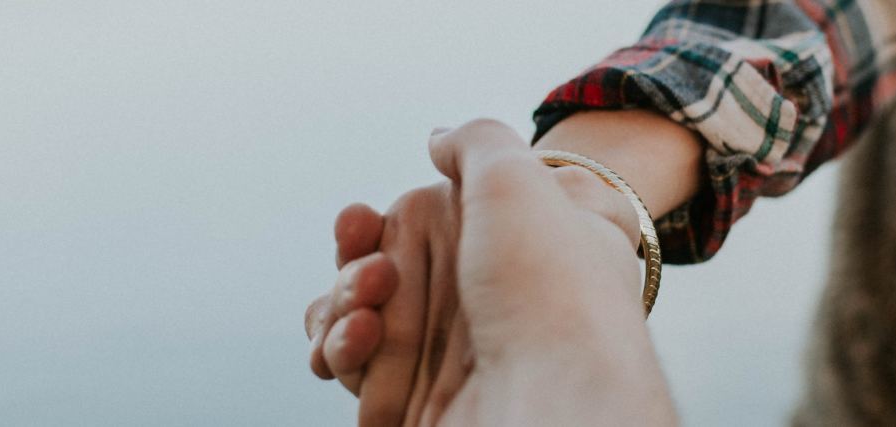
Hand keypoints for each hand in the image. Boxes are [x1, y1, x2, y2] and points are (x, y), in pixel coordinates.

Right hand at [305, 119, 671, 424]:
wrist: (555, 405)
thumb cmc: (553, 291)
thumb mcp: (519, 179)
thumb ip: (476, 143)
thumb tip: (438, 141)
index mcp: (514, 246)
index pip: (427, 224)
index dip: (383, 222)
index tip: (364, 218)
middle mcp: (486, 299)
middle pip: (382, 270)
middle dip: (352, 265)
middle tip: (372, 272)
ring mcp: (453, 355)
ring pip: (358, 318)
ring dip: (339, 306)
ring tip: (364, 315)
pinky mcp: (420, 402)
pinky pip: (353, 368)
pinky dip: (339, 351)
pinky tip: (358, 340)